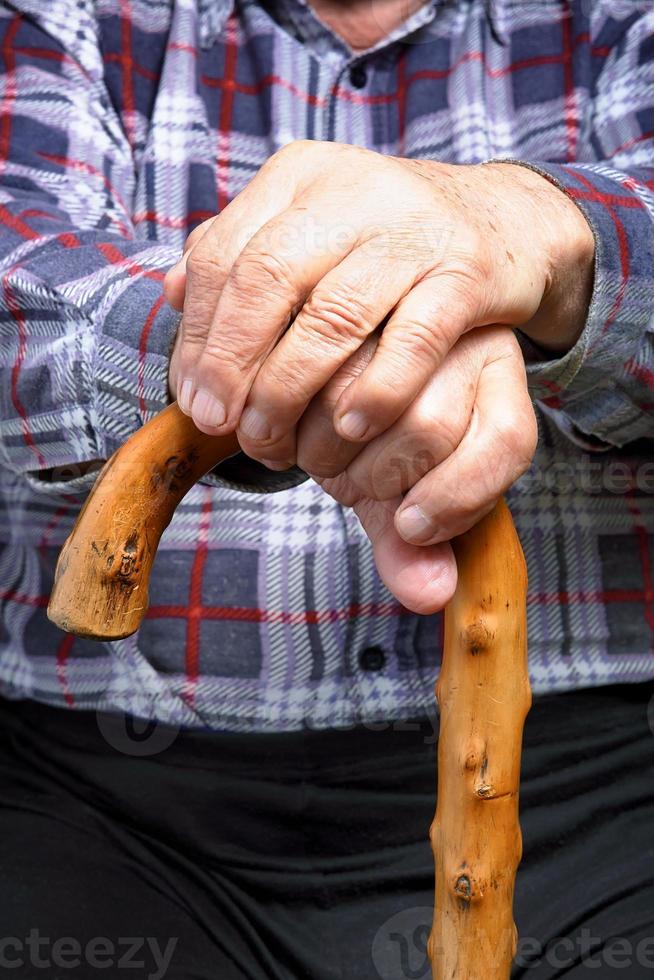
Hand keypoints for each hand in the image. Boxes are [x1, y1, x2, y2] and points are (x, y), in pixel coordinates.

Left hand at [165, 141, 592, 469]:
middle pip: (267, 277)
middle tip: (218, 423)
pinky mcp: (467, 269)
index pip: (223, 253)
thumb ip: (243, 254)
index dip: (197, 334)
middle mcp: (353, 189)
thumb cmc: (386, 245)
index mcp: (300, 178)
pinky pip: (414, 338)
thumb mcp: (310, 230)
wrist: (501, 219)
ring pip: (333, 313)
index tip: (191, 397)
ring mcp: (414, 227)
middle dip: (231, 360)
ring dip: (291, 387)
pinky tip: (350, 427)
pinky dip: (377, 389)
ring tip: (271, 440)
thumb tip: (171, 292)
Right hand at [292, 326, 536, 613]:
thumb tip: (430, 597)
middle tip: (340, 476)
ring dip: (321, 446)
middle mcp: (463, 340)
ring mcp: (405, 310)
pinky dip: (280, 414)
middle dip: (370, 475)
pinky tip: (269, 423)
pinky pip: (307, 368)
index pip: (505, 442)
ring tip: (301, 444)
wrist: (325, 370)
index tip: (409, 527)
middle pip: (431, 427)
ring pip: (366, 398)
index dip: (459, 497)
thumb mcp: (396, 498)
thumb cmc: (372, 445)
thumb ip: (412, 548)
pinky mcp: (335, 297)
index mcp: (498, 388)